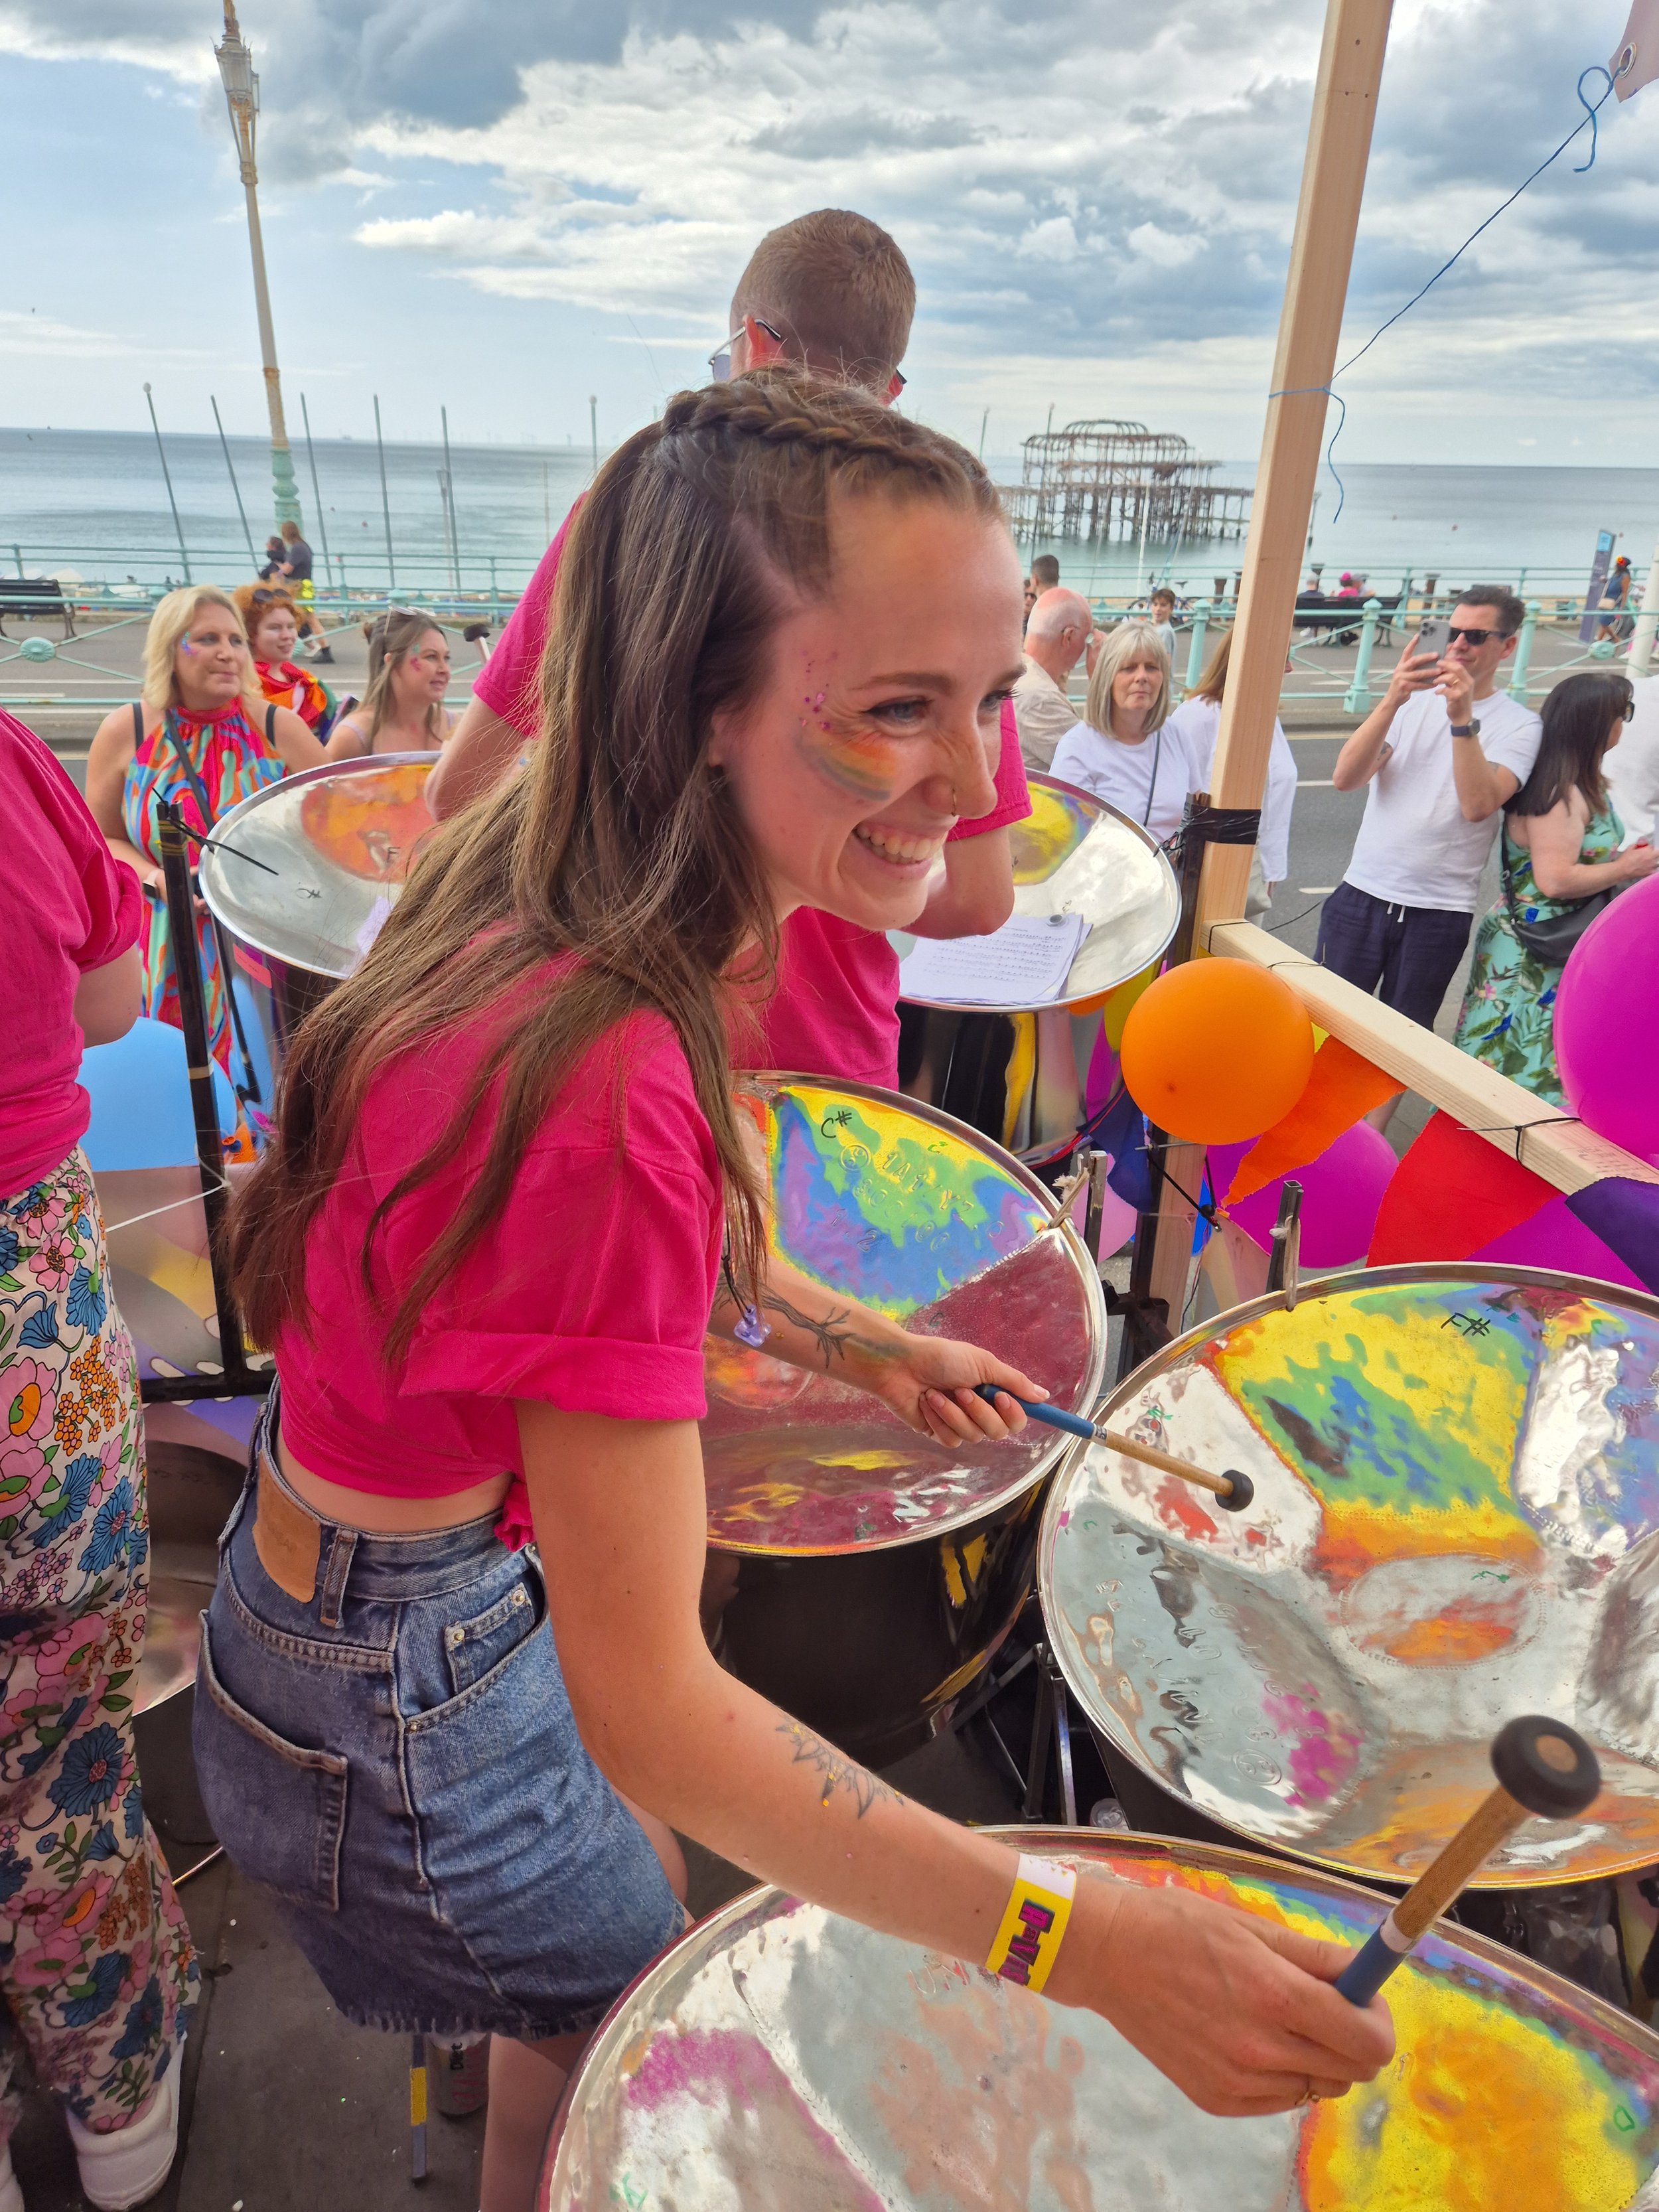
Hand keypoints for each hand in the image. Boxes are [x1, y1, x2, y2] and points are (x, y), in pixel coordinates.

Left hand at [854, 1331, 1045, 1446]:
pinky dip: (939, 1420)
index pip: (1017, 1418)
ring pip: (973, 1436)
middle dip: (979, 1412)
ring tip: (936, 1393)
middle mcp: (980, 1411)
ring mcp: (959, 1424)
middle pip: (998, 1431)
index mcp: (993, 1393)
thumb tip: (1043, 1396)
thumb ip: (1014, 1381)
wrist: (900, 1365)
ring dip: (954, 1413)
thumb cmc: (941, 1357)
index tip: (1001, 1398)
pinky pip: (951, 1439)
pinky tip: (926, 1403)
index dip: (1014, 1413)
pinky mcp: (939, 1433)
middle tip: (962, 1390)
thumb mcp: (982, 1363)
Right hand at [1053, 1876, 1394, 2115]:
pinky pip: (1280, 2098)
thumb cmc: (1181, 1926)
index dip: (1378, 2020)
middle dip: (1353, 2036)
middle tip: (1326, 2004)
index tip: (1365, 1998)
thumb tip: (1367, 1975)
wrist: (1110, 1956)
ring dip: (1317, 2056)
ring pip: (1319, 2087)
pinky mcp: (1219, 2101)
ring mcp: (1239, 2083)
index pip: (1369, 2041)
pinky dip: (1281, 2072)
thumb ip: (1318, 1956)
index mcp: (1276, 1996)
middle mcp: (1262, 2050)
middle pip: (1352, 2071)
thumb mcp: (1252, 1925)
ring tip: (1280, 2018)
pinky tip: (1249, 2036)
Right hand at [1385, 646, 1439, 704]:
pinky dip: (1427, 684)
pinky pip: (1418, 685)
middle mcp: (1400, 670)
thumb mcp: (1405, 674)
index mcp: (1400, 665)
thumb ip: (1413, 668)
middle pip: (1414, 661)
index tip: (1418, 636)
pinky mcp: (1404, 687)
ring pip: (1418, 674)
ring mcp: (1401, 678)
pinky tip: (1434, 683)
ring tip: (1439, 670)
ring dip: (1430, 672)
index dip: (1412, 643)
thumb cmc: (1401, 685)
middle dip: (1426, 657)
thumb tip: (1428, 661)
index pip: (1406, 652)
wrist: (1392, 699)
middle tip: (1436, 654)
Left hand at [1436, 658, 1475, 726]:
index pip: (1460, 666)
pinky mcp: (1457, 698)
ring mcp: (1463, 690)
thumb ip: (1453, 680)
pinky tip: (1436, 693)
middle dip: (1445, 665)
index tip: (1441, 660)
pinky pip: (1446, 690)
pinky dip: (1440, 690)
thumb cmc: (1458, 702)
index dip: (1450, 662)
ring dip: (1440, 678)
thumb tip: (1443, 670)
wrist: (1463, 717)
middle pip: (1457, 669)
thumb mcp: (1458, 689)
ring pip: (1451, 678)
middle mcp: (1468, 683)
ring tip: (1434, 681)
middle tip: (1436, 665)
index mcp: (1469, 680)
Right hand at [1617, 841, 1658, 882]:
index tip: (1644, 849)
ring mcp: (1651, 866)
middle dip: (1653, 853)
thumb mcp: (1629, 848)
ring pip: (1657, 862)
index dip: (1647, 847)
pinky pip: (1654, 870)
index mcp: (1647, 850)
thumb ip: (1637, 845)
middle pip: (1657, 853)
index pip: (1652, 846)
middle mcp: (1651, 858)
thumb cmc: (1624, 861)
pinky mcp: (1649, 873)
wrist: (1621, 870)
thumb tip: (1639, 845)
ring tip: (1646, 862)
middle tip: (1647, 855)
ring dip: (1653, 861)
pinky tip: (1646, 868)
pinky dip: (1651, 869)